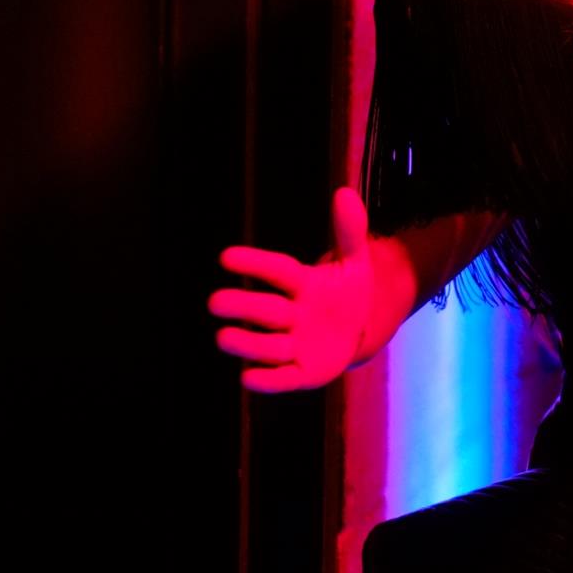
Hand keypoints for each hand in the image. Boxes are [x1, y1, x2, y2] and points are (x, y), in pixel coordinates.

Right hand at [209, 187, 375, 392]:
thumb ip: (350, 231)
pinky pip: (283, 379)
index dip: (256, 263)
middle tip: (215, 302)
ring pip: (268, 345)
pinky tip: (248, 377)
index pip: (277, 270)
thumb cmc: (346, 292)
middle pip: (265, 310)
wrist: (358, 330)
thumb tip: (344, 192)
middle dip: (242, 306)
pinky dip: (268, 380)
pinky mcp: (302, 373)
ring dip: (247, 342)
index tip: (226, 257)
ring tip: (223, 336)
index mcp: (302, 284)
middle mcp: (291, 315)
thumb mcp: (355, 262)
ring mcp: (294, 345)